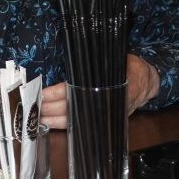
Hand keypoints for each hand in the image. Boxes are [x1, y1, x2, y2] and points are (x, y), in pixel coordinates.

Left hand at [40, 55, 159, 130]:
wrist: (145, 83)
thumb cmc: (130, 67)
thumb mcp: (117, 59)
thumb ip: (100, 60)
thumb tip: (79, 53)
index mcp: (110, 89)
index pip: (78, 92)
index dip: (58, 93)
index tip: (44, 93)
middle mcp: (104, 105)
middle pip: (72, 109)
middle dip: (50, 108)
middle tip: (33, 104)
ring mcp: (102, 116)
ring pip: (73, 121)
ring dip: (53, 119)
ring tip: (36, 115)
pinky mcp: (99, 121)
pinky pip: (77, 125)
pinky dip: (63, 124)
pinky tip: (49, 122)